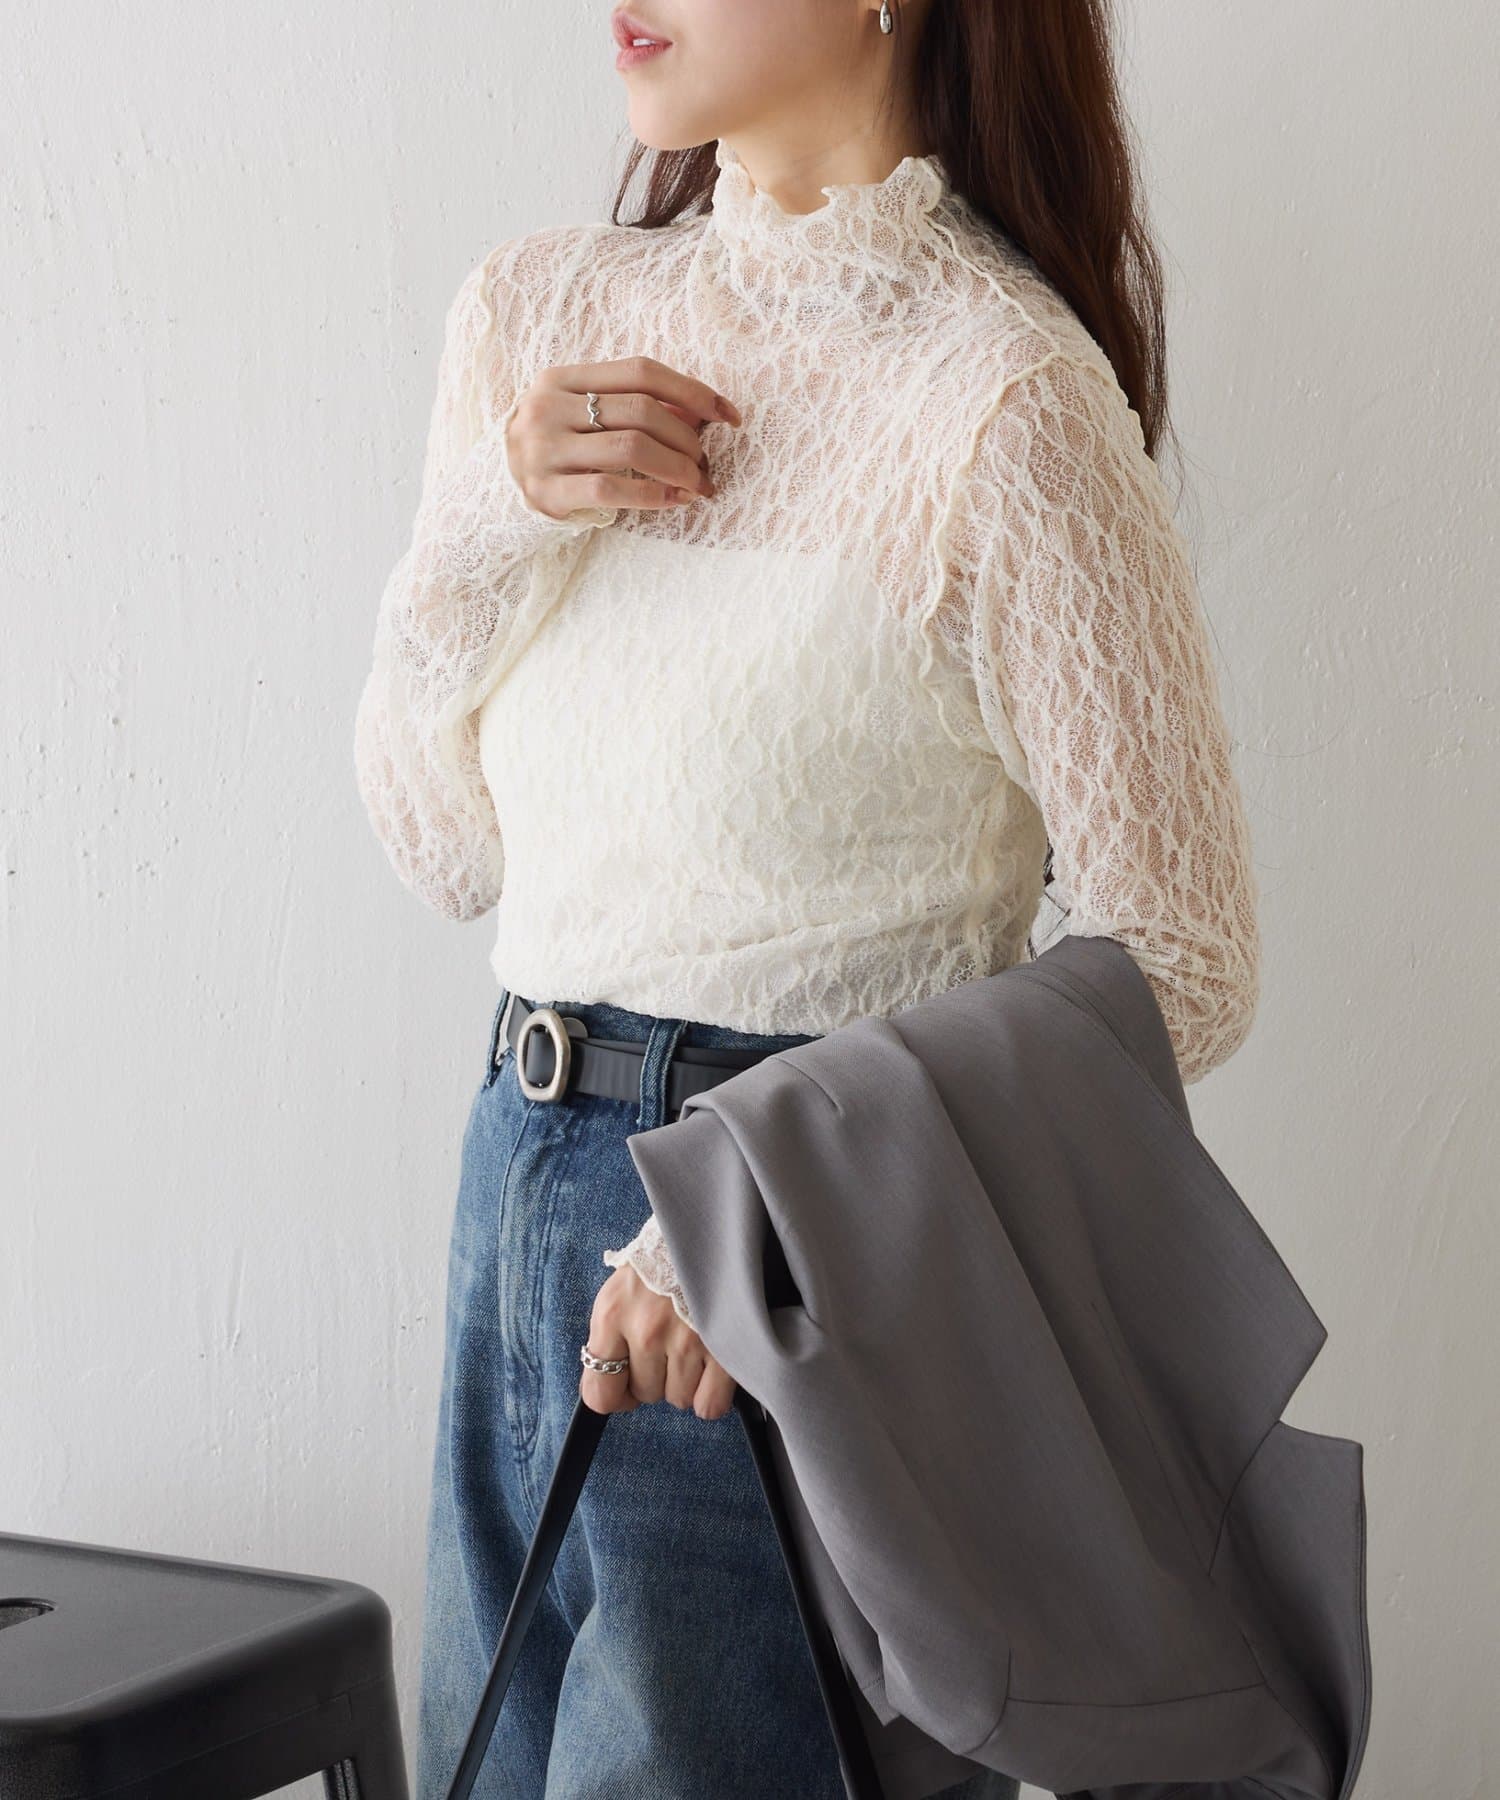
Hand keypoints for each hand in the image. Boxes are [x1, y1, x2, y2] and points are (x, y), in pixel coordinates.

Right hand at [505, 353, 741, 520]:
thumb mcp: (581, 414)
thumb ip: (628, 405)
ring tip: (696, 483)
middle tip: (704, 461)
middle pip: (642, 410)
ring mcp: (543, 449)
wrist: (494, 491)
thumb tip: (698, 414)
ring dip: (678, 467)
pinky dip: (653, 495)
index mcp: (562, 377)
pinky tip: (674, 500)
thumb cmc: (555, 448)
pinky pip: (612, 488)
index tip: (728, 415)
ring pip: (632, 447)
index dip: (692, 391)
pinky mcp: (546, 491)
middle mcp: (548, 406)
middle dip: (687, 438)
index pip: (641, 371)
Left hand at [579, 1261, 738, 1420]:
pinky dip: (711, 1393)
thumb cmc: (659, 1264)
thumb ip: (609, 1340)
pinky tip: (711, 1367)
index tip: (625, 1388)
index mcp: (613, 1316)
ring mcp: (686, 1340)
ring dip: (685, 1381)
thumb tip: (608, 1392)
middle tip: (667, 1345)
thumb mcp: (618, 1293)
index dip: (615, 1397)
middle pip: (646, 1394)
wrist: (704, 1232)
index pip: (600, 1393)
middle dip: (656, 1377)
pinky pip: (710, 1404)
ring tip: (691, 1345)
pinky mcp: (722, 1347)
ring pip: (679, 1399)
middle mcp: (646, 1331)